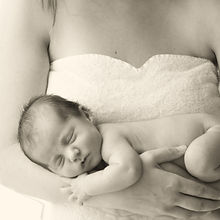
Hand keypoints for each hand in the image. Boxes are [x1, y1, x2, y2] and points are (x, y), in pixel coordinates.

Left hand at [61, 173, 90, 204]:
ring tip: (71, 199)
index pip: (66, 180)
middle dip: (62, 190)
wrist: (90, 184)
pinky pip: (79, 203)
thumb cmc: (89, 177)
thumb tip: (86, 165)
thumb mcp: (85, 172)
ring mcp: (76, 194)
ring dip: (71, 198)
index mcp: (74, 181)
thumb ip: (84, 170)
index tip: (59, 177)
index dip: (62, 178)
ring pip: (70, 198)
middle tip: (60, 189)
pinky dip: (80, 203)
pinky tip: (81, 204)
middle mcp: (74, 188)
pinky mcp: (80, 199)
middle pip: (65, 190)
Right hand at [84, 146, 219, 219]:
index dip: (212, 192)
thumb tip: (184, 147)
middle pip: (199, 204)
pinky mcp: (159, 215)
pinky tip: (195, 217)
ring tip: (215, 212)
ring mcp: (165, 209)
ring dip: (206, 214)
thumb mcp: (148, 157)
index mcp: (171, 182)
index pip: (198, 189)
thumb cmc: (132, 172)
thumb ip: (168, 151)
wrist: (117, 191)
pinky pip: (180, 219)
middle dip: (213, 204)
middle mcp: (172, 198)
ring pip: (192, 215)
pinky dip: (192, 219)